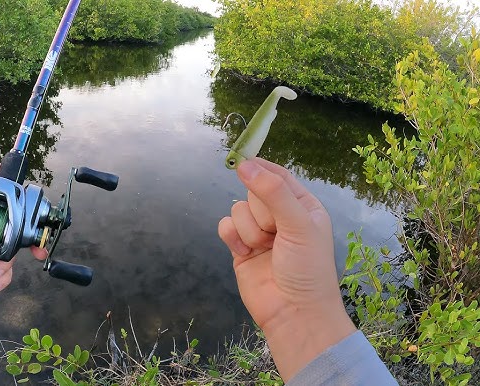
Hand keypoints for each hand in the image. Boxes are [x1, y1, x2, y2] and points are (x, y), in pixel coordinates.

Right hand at [218, 158, 354, 380]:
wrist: (293, 313)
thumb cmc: (306, 267)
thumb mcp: (298, 224)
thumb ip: (272, 192)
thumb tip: (244, 164)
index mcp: (302, 206)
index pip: (278, 176)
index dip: (261, 167)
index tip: (241, 159)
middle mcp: (280, 216)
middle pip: (253, 192)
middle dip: (260, 212)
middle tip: (275, 232)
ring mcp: (258, 232)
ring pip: (238, 210)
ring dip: (248, 229)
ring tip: (264, 249)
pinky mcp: (240, 248)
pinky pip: (225, 226)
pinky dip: (232, 237)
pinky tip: (244, 252)